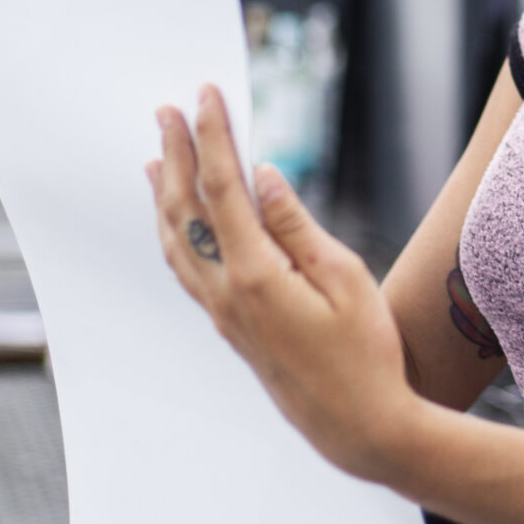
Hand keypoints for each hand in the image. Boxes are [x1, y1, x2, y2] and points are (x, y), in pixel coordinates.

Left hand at [148, 85, 422, 482]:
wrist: (358, 427)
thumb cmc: (366, 352)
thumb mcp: (345, 278)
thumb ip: (296, 224)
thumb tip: (262, 174)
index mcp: (256, 275)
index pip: (221, 189)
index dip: (211, 137)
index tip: (206, 95)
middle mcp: (226, 293)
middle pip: (185, 210)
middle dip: (176, 154)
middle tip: (167, 110)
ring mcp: (222, 314)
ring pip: (175, 243)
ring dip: (164, 193)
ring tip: (157, 155)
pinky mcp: (229, 328)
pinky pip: (185, 268)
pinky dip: (172, 232)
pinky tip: (176, 219)